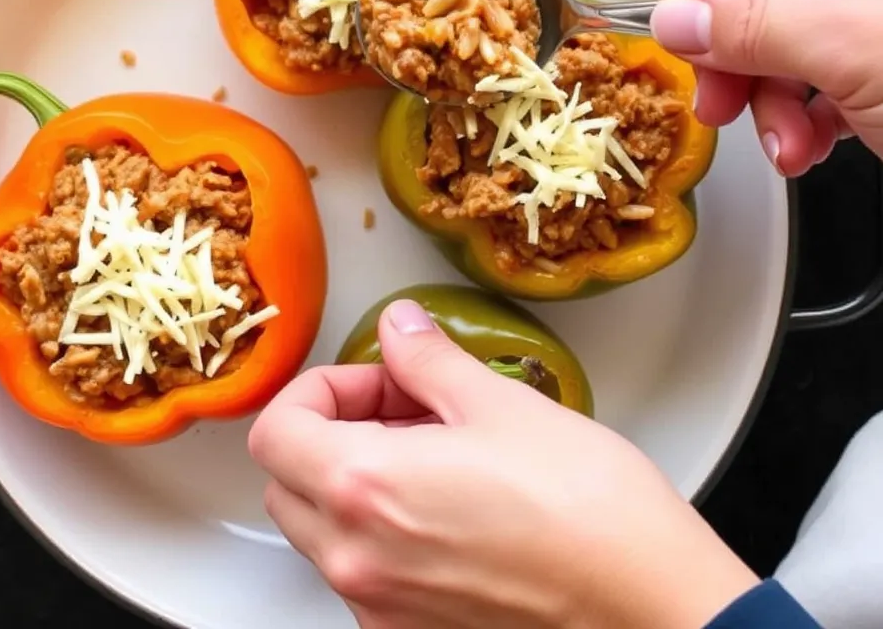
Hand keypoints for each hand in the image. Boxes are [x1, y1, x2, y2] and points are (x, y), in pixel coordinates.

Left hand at [249, 300, 756, 628]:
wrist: (652, 603)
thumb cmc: (588, 507)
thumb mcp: (501, 404)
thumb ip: (427, 359)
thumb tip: (398, 327)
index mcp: (366, 487)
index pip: (275, 431)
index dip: (318, 389)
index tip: (373, 378)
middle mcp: (358, 558)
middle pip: (288, 482)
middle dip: (331, 431)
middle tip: (400, 406)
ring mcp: (383, 607)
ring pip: (322, 530)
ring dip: (354, 479)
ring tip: (433, 451)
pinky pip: (364, 573)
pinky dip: (381, 531)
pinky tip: (448, 504)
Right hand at [650, 0, 882, 176]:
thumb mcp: (850, 45)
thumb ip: (750, 26)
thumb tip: (673, 21)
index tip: (682, 22)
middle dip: (741, 47)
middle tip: (717, 100)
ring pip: (799, 20)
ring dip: (773, 92)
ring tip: (780, 144)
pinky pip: (835, 53)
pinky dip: (814, 105)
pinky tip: (811, 147)